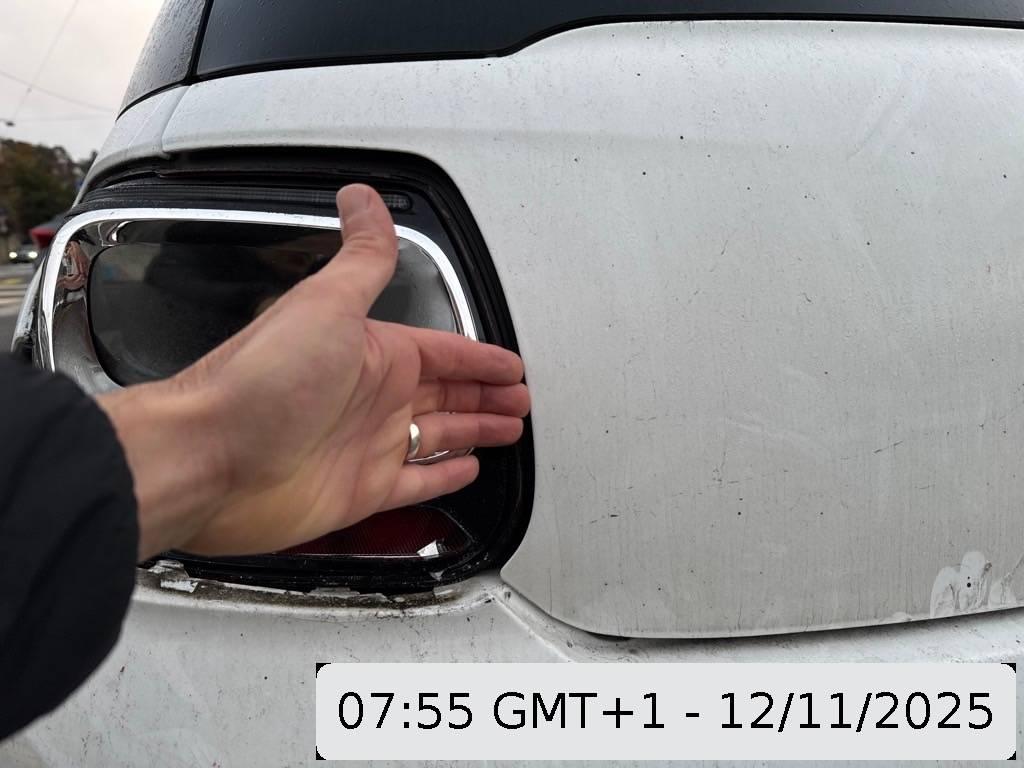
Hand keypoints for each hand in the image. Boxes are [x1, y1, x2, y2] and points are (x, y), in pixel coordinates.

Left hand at [100, 185, 528, 558]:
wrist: (208, 456)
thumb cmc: (259, 380)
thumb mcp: (325, 304)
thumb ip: (361, 258)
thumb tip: (364, 199)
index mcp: (371, 352)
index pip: (443, 353)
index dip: (482, 360)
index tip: (511, 365)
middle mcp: (370, 397)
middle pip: (446, 395)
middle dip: (486, 396)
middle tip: (520, 400)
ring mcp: (366, 445)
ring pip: (438, 436)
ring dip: (474, 432)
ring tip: (508, 430)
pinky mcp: (360, 491)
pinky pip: (417, 481)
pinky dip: (444, 477)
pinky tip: (465, 471)